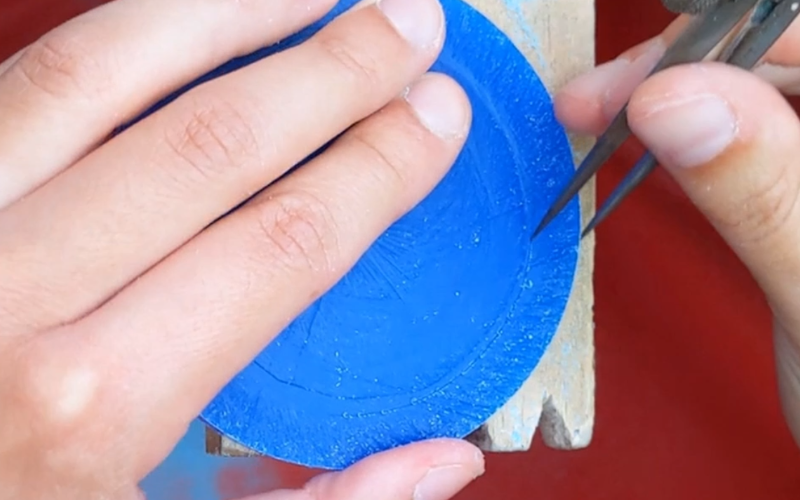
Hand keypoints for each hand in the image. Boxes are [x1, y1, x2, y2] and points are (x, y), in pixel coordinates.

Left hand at [0, 0, 484, 497]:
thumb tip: (447, 463)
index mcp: (90, 403)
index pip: (282, 243)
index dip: (378, 168)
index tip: (438, 116)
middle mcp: (9, 298)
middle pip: (212, 143)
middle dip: (334, 72)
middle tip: (409, 24)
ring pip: (105, 70)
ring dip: (229, 11)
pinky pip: (36, 77)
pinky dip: (130, 33)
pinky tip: (197, 18)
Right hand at [555, 15, 799, 445]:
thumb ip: (756, 190)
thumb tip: (667, 100)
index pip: (796, 34)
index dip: (705, 45)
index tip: (625, 88)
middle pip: (767, 53)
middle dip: (672, 67)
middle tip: (592, 103)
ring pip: (748, 88)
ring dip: (671, 92)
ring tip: (603, 114)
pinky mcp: (794, 185)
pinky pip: (742, 131)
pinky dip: (687, 129)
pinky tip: (653, 140)